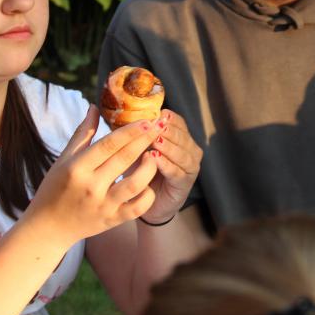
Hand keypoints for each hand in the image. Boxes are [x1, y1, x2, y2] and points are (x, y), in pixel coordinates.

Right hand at [26, 105, 163, 246]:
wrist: (48, 227)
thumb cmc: (54, 188)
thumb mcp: (64, 159)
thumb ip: (82, 133)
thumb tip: (94, 106)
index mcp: (77, 167)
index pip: (109, 144)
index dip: (130, 131)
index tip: (147, 120)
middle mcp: (91, 186)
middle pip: (124, 159)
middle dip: (145, 140)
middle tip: (160, 126)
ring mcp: (103, 205)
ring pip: (135, 184)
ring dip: (149, 168)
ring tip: (153, 155)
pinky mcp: (112, 220)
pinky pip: (137, 208)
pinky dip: (147, 195)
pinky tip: (148, 182)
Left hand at [138, 109, 201, 224]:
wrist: (145, 201)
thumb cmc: (139, 170)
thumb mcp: (136, 148)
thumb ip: (135, 134)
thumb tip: (123, 114)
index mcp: (180, 137)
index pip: (178, 122)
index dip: (169, 118)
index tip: (157, 113)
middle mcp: (189, 150)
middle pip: (182, 136)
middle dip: (168, 130)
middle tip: (156, 125)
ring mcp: (190, 167)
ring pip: (182, 153)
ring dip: (168, 146)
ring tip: (155, 141)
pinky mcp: (185, 183)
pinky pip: (177, 171)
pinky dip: (166, 164)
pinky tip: (155, 159)